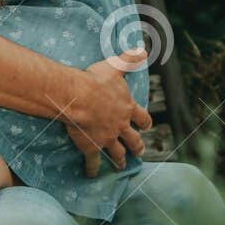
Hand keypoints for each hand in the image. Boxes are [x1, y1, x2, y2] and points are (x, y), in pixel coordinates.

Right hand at [60, 49, 152, 177]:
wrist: (78, 97)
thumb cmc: (95, 80)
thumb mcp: (115, 66)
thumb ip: (129, 60)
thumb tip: (143, 49)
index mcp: (127, 108)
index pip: (142, 118)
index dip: (145, 122)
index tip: (146, 126)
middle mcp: (120, 126)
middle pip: (134, 140)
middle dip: (137, 146)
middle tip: (139, 151)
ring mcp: (107, 138)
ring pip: (118, 153)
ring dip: (121, 160)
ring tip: (121, 166)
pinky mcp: (92, 146)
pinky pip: (93, 161)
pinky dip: (93, 169)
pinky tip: (92, 174)